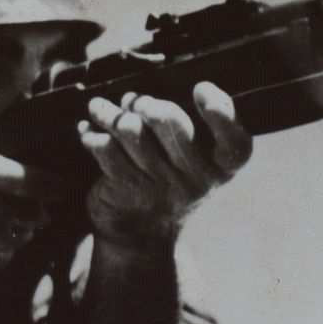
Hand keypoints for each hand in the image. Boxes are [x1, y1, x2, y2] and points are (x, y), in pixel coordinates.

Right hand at [0, 151, 63, 283]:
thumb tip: (20, 142)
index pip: (30, 180)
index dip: (53, 184)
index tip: (65, 187)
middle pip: (33, 213)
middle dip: (35, 209)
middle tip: (29, 206)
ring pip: (22, 236)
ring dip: (18, 230)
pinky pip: (5, 256)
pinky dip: (1, 248)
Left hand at [79, 82, 251, 247]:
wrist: (141, 234)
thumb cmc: (171, 179)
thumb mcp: (196, 160)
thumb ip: (188, 125)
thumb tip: (140, 93)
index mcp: (223, 167)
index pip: (234, 142)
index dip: (221, 112)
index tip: (201, 89)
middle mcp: (197, 179)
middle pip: (170, 122)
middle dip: (146, 104)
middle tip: (134, 103)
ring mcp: (161, 187)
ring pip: (131, 130)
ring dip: (111, 114)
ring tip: (101, 109)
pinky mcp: (128, 190)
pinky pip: (105, 148)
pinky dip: (92, 133)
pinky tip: (88, 129)